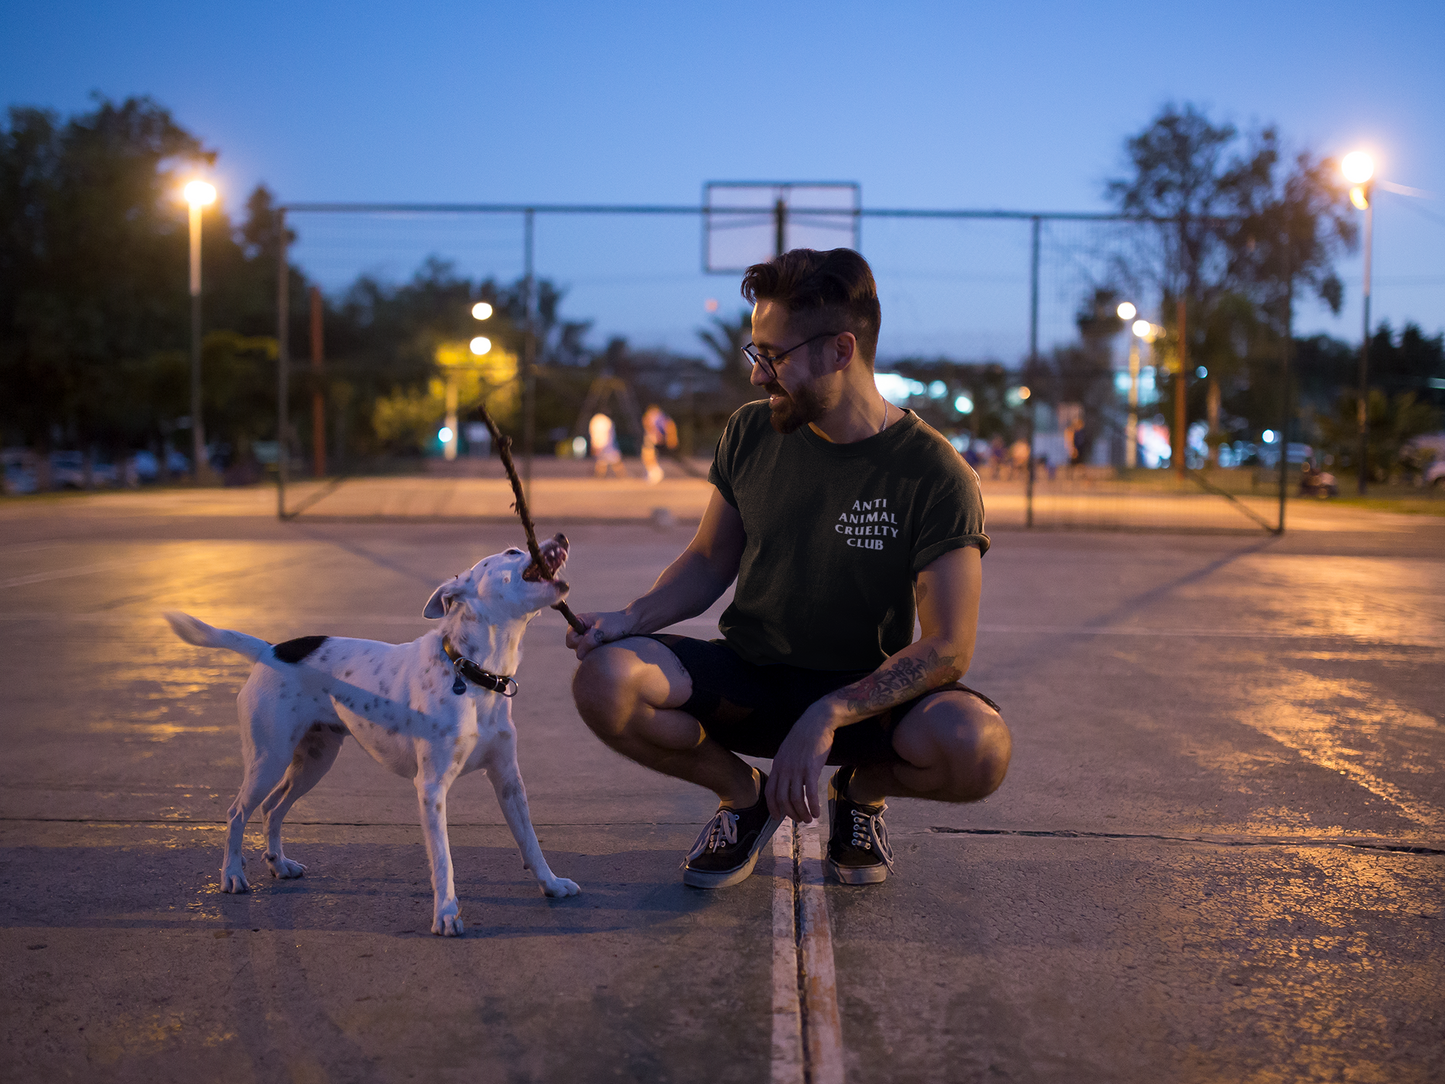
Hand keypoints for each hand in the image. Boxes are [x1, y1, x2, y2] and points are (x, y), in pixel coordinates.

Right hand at [565, 609, 638, 659]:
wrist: (631, 625)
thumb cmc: (616, 624)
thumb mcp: (602, 631)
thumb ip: (588, 641)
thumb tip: (579, 655)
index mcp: (578, 621)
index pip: (570, 639)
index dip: (580, 642)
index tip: (593, 638)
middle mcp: (580, 631)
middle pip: (575, 649)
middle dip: (588, 647)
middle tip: (602, 640)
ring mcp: (586, 640)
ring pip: (583, 654)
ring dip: (595, 650)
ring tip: (606, 642)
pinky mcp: (593, 647)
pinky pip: (591, 656)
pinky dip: (598, 653)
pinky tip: (607, 647)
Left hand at [765, 702, 837, 822]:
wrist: (816, 721)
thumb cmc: (804, 736)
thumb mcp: (787, 751)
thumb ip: (785, 766)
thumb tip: (787, 781)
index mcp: (778, 765)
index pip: (770, 792)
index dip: (772, 807)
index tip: (777, 817)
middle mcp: (785, 769)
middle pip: (783, 799)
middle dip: (790, 813)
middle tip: (799, 820)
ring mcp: (797, 769)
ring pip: (796, 799)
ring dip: (802, 812)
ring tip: (809, 819)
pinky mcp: (811, 768)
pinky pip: (810, 793)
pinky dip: (813, 806)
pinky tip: (817, 812)